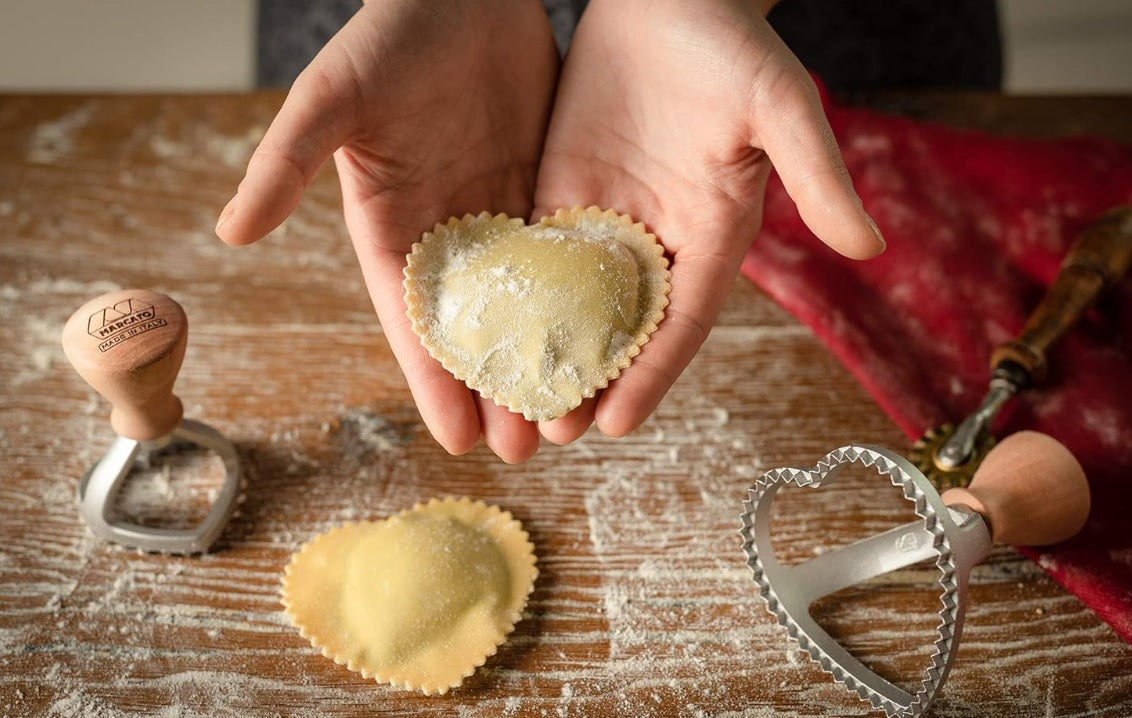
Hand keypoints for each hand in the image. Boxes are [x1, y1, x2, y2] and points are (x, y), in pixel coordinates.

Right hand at [216, 0, 558, 461]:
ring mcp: (499, 214)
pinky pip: (566, 256)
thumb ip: (285, 163)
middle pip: (475, 330)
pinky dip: (582, 300)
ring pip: (527, 306)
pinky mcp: (544, 189)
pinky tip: (608, 342)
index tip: (456, 441)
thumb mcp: (332, 98)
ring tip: (573, 417)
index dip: (432, 381)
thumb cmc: (388, 35)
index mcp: (391, 228)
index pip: (412, 322)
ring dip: (547, 359)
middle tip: (529, 451)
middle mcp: (448, 232)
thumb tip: (229, 232)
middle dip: (497, 390)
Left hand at [532, 0, 884, 444]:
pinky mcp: (563, 188)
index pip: (680, 321)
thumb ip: (816, 174)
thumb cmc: (731, 40)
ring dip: (544, 350)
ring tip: (509, 402)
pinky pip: (537, 250)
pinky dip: (514, 292)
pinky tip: (483, 330)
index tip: (617, 425)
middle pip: (622, 327)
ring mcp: (607, 216)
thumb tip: (869, 245)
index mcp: (714, 232)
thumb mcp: (779, 104)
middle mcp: (659, 238)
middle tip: (550, 434)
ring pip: (572, 300)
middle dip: (589, 380)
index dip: (650, 374)